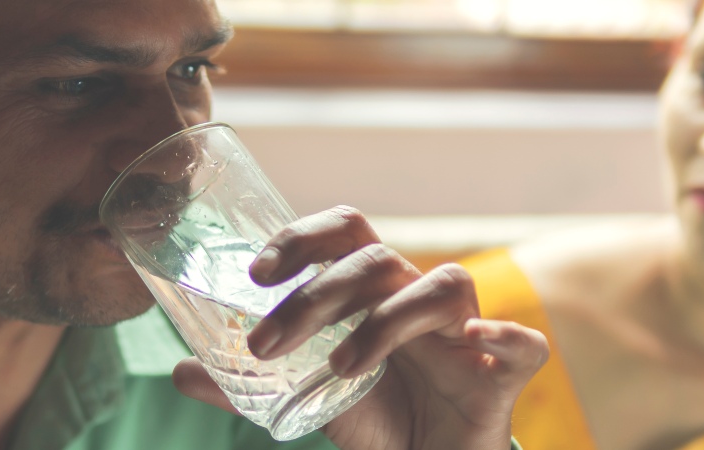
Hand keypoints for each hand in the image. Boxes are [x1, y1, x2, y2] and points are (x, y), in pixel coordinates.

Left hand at [173, 206, 548, 449]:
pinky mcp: (503, 372)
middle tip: (265, 345)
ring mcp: (465, 330)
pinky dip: (504, 334)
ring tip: (340, 369)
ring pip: (439, 285)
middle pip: (375, 259)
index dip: (303, 238)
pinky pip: (523, 343)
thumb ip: (246, 388)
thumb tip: (180, 369)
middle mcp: (417, 296)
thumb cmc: (378, 416)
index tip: (256, 274)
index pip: (344, 232)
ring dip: (385, 322)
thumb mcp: (306, 399)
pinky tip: (474, 340)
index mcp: (374, 291)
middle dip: (315, 296)